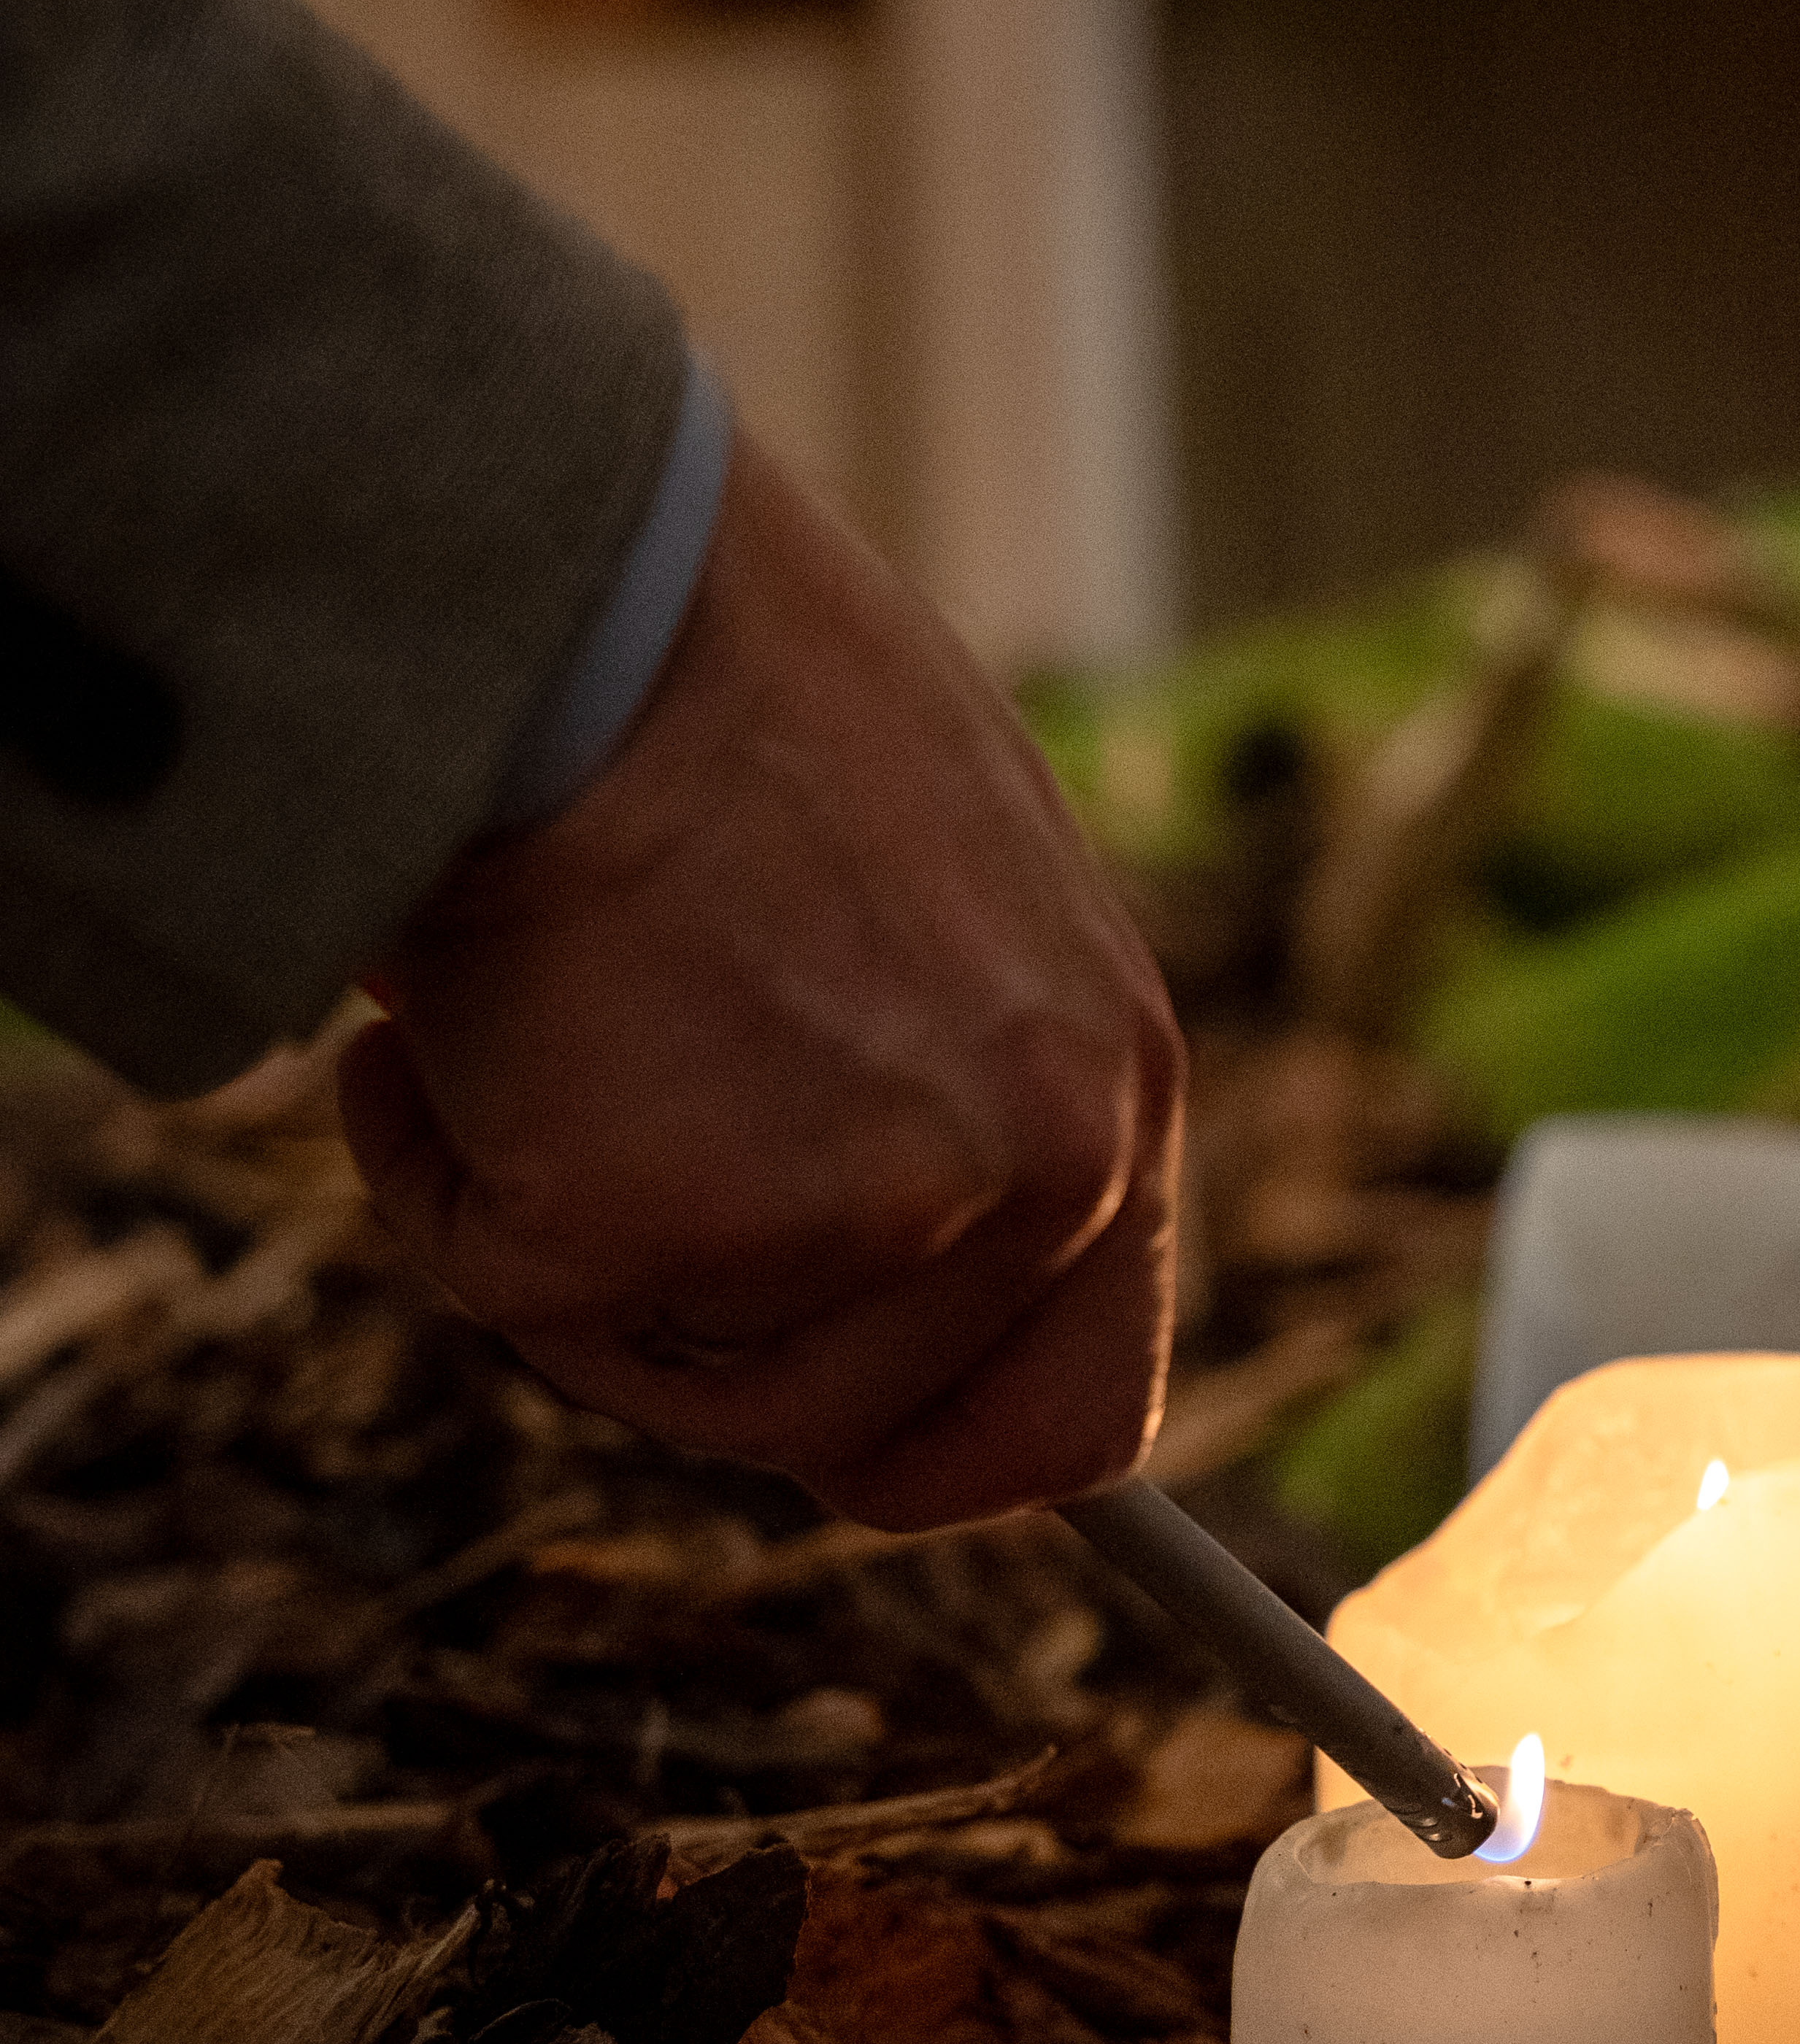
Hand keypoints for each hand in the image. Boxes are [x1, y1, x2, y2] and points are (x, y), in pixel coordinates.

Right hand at [340, 434, 1182, 1526]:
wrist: (566, 589)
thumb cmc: (725, 701)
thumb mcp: (938, 903)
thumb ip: (956, 1087)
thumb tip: (897, 1259)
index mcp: (1115, 1088)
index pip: (1088, 1410)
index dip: (953, 1454)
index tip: (850, 1449)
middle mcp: (1038, 1170)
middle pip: (878, 1445)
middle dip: (724, 1371)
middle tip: (610, 1220)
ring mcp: (867, 1214)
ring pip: (695, 1383)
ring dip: (576, 1245)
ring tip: (536, 1028)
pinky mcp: (657, 1226)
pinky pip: (516, 1288)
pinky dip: (440, 1174)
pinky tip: (440, 1013)